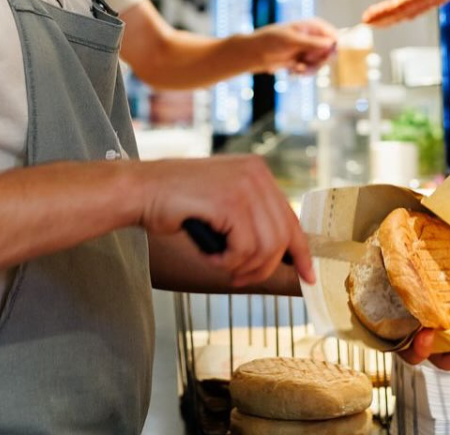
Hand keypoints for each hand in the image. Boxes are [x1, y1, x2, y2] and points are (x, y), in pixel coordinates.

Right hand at [133, 154, 314, 288]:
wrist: (142, 190)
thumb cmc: (178, 203)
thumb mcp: (223, 205)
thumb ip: (251, 219)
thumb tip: (284, 255)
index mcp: (258, 171)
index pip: (291, 218)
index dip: (302, 252)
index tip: (307, 276)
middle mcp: (256, 173)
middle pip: (283, 238)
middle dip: (263, 268)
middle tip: (238, 278)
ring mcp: (245, 184)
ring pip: (267, 247)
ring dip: (242, 268)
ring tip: (219, 264)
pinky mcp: (230, 201)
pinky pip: (245, 249)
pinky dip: (227, 263)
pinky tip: (209, 256)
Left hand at [249, 19, 337, 74]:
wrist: (255, 53)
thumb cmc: (271, 41)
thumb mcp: (293, 41)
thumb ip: (313, 43)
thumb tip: (331, 43)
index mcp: (312, 26)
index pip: (333, 35)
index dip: (333, 47)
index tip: (326, 56)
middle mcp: (313, 37)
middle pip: (330, 52)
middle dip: (319, 61)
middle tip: (307, 64)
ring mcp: (308, 50)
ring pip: (321, 63)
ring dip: (311, 69)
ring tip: (297, 69)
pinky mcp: (303, 61)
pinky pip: (312, 70)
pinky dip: (304, 72)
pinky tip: (293, 71)